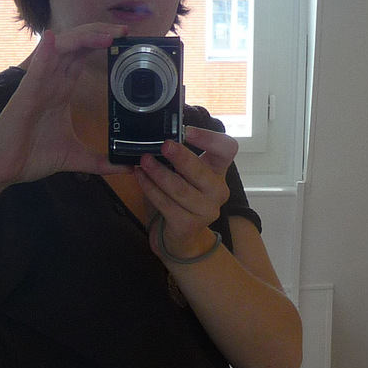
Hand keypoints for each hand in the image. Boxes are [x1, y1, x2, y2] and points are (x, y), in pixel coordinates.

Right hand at [0, 23, 127, 187]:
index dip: (103, 42)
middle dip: (100, 33)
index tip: (127, 39)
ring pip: (60, 50)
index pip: (83, 55)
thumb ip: (100, 161)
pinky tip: (52, 39)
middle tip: (125, 30)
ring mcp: (37, 85)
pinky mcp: (24, 96)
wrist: (1, 169)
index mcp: (62, 89)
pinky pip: (35, 70)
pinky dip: (44, 54)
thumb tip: (127, 167)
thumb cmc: (30, 155)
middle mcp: (51, 81)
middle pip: (76, 45)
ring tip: (108, 36)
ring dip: (83, 39)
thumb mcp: (74, 157)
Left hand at [134, 125, 233, 259]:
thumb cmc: (178, 198)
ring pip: (180, 189)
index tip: (187, 131)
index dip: (209, 138)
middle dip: (180, 157)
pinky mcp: (188, 225)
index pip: (227, 149)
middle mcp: (218, 191)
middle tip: (163, 145)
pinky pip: (166, 204)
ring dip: (159, 173)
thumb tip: (156, 135)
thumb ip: (177, 156)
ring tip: (143, 161)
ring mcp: (206, 211)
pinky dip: (150, 189)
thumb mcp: (183, 174)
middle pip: (201, 170)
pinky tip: (140, 178)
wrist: (179, 236)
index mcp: (218, 171)